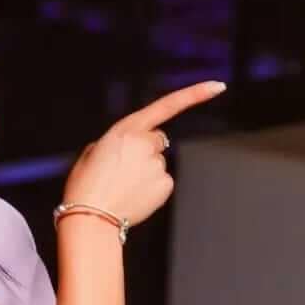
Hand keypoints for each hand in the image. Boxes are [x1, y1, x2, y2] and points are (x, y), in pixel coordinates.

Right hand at [62, 80, 226, 229]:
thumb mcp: (92, 152)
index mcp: (126, 129)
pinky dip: (151, 188)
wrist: (91, 217)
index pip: (166, 105)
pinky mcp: (165, 184)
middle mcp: (145, 143)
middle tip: (123, 169)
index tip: (218, 87)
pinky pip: (163, 182)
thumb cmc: (86, 186)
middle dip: (146, 150)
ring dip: (145, 171)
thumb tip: (126, 147)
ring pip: (158, 163)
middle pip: (157, 140)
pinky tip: (134, 195)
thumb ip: (115, 141)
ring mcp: (157, 164)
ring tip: (123, 186)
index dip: (195, 94)